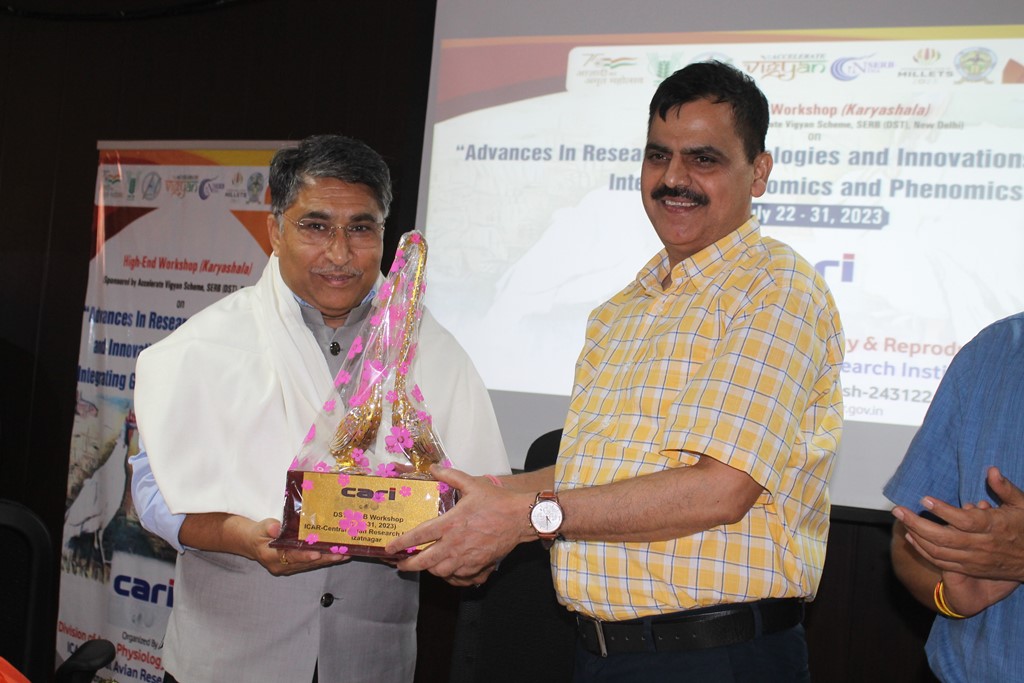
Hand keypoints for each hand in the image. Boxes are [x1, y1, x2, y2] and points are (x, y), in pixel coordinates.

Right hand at [251, 518, 349, 576]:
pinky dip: (325, 558)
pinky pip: (312, 563)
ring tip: (345, 554)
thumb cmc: (257, 534)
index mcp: (271, 556)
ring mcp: (290, 567)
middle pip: (306, 562)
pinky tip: (338, 554)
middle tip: (340, 554)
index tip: (316, 554)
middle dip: (325, 558)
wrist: (254, 543)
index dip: (304, 556)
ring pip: (312, 564)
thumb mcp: (260, 528)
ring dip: (329, 559)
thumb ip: (268, 527)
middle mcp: (282, 565)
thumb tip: (276, 528)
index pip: (290, 556)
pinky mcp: (296, 565)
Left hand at [385, 466, 535, 586]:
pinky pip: (457, 577)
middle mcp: (455, 544)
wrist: (520, 518)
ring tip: (424, 564)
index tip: (390, 547)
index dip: (401, 543)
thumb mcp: (472, 484)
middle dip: (409, 565)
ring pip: (440, 572)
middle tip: (400, 564)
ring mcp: (466, 558)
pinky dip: (449, 575)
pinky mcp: (478, 566)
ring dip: (429, 569)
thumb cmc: (497, 501)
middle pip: (425, 562)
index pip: (419, 536)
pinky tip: (446, 570)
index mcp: (450, 524)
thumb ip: (450, 476)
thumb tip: (434, 468)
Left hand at [893, 467, 1023, 582]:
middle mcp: (983, 545)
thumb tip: (991, 470)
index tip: (924, 498)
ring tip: (901, 520)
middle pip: (944, 538)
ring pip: (939, 552)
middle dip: (917, 523)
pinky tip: (912, 538)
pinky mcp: (970, 569)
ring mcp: (975, 560)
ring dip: (916, 537)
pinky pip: (942, 563)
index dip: (942, 511)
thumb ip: (1005, 488)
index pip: (964, 521)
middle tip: (898, 510)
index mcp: (995, 526)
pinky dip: (924, 552)